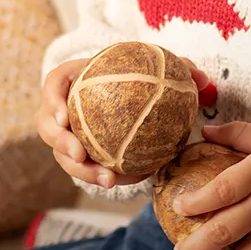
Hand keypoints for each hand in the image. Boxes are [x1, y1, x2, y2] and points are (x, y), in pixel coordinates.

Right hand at [39, 55, 213, 190]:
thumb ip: (179, 69)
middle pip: (47, 125)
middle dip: (58, 142)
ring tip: (107, 179)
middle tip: (79, 153)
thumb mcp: (155, 67)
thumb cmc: (138, 76)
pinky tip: (121, 182)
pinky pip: (83, 167)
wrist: (130, 96)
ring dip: (80, 169)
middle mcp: (63, 107)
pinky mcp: (78, 153)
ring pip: (62, 154)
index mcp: (74, 79)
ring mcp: (67, 133)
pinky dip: (98, 175)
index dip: (52, 100)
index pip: (53, 84)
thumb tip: (203, 80)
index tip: (64, 116)